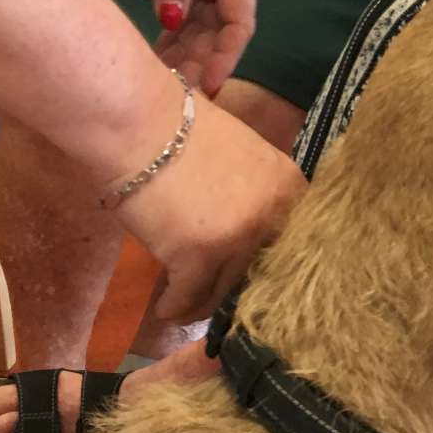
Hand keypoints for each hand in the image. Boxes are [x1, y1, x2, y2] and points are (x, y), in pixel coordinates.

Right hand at [113, 94, 305, 324]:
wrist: (138, 124)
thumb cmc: (181, 129)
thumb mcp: (242, 154)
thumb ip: (257, 191)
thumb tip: (253, 227)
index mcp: (289, 185)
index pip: (294, 242)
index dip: (273, 264)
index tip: (257, 280)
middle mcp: (272, 214)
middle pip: (261, 269)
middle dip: (239, 288)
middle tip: (219, 299)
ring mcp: (238, 238)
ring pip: (225, 288)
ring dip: (204, 302)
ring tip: (187, 308)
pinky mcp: (198, 257)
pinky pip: (189, 296)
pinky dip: (175, 306)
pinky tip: (165, 308)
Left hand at [142, 0, 256, 93]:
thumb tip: (170, 22)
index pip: (240, 24)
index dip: (226, 57)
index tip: (207, 85)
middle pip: (221, 30)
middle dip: (201, 61)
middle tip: (174, 91)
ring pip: (202, 24)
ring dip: (186, 50)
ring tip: (161, 78)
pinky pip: (186, 10)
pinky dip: (173, 32)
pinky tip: (155, 51)